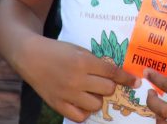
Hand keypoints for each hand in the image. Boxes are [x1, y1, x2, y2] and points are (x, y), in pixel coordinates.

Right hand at [18, 37, 139, 121]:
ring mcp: (66, 93)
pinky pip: (79, 117)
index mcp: (84, 62)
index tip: (136, 82)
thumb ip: (97, 62)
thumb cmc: (58, 51)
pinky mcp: (57, 104)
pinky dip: (84, 112)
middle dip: (110, 87)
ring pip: (96, 105)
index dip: (127, 78)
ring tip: (91, 92)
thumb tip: (116, 75)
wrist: (30, 56)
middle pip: (107, 90)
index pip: (112, 73)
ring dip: (98, 99)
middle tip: (104, 83)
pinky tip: (82, 103)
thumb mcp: (79, 50)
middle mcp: (77, 79)